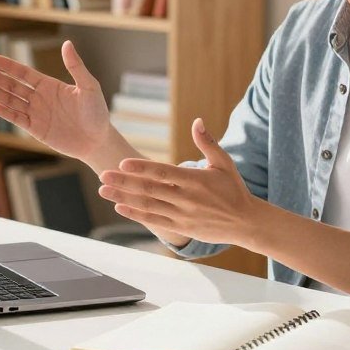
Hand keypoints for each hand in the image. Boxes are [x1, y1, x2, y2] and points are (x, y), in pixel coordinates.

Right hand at [0, 40, 110, 160]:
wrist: (98, 140)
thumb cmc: (96, 112)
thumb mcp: (89, 86)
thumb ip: (76, 66)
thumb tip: (67, 44)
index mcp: (49, 85)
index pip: (23, 73)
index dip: (8, 66)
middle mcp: (39, 98)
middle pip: (12, 85)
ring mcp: (36, 113)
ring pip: (11, 101)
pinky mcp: (36, 129)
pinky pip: (17, 119)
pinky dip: (5, 112)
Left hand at [98, 118, 262, 246]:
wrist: (246, 222)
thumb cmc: (233, 189)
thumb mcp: (223, 163)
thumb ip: (207, 143)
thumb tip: (197, 121)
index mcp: (195, 180)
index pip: (163, 173)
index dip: (142, 168)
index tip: (123, 163)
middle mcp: (187, 199)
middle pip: (150, 190)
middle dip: (125, 182)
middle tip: (103, 175)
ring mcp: (183, 215)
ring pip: (148, 206)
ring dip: (124, 198)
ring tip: (103, 190)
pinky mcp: (181, 228)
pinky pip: (154, 221)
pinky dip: (136, 215)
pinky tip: (120, 207)